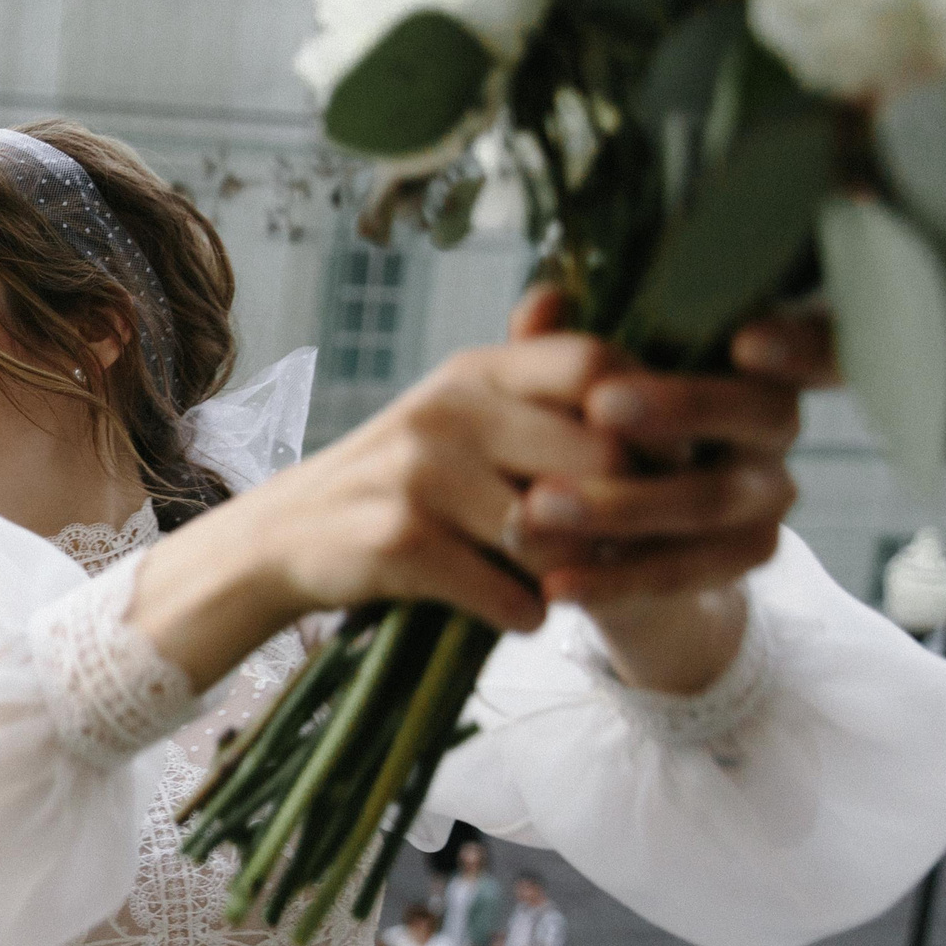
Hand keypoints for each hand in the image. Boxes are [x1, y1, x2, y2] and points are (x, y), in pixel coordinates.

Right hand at [135, 317, 625, 685]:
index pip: (595, 366)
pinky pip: (507, 591)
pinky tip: (516, 611)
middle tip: (621, 543)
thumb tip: (605, 332)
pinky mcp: (399, 541)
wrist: (282, 537)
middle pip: (596, 454)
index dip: (651, 417)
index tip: (663, 463)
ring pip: (555, 533)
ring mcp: (420, 474)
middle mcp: (448, 411)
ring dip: (571, 570)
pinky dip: (523, 612)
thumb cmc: (396, 479)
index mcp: (474, 372)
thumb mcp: (454, 411)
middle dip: (623, 511)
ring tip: (560, 579)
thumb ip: (531, 380)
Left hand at [514, 297, 832, 690]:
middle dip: (680, 407)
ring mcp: (768, 493)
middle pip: (756, 413)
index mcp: (749, 361)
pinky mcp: (746, 557)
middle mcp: (773, 422)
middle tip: (600, 406)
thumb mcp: (576, 388)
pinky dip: (612, 579)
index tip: (746, 340)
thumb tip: (539, 303)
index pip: (807, 342)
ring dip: (622, 505)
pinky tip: (553, 583)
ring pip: (709, 499)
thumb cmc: (599, 432)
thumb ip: (564, 347)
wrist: (616, 542)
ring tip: (537, 506)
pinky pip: (683, 570)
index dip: (796, 343)